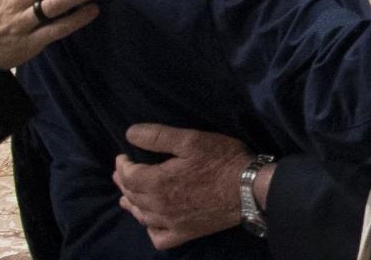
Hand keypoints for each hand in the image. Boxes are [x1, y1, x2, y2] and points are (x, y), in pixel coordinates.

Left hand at [114, 125, 253, 249]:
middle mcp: (158, 206)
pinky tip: (151, 222)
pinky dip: (150, 229)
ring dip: (131, 204)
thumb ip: (158, 136)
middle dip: (123, 182)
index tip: (122, 156)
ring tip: (127, 197)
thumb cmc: (222, 160)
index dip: (122, 165)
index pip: (128, 175)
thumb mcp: (192, 140)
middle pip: (131, 195)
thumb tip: (129, 133)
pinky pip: (157, 237)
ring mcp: (170, 222)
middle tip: (121, 173)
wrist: (250, 189)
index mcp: (157, 182)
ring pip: (140, 216)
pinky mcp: (184, 233)